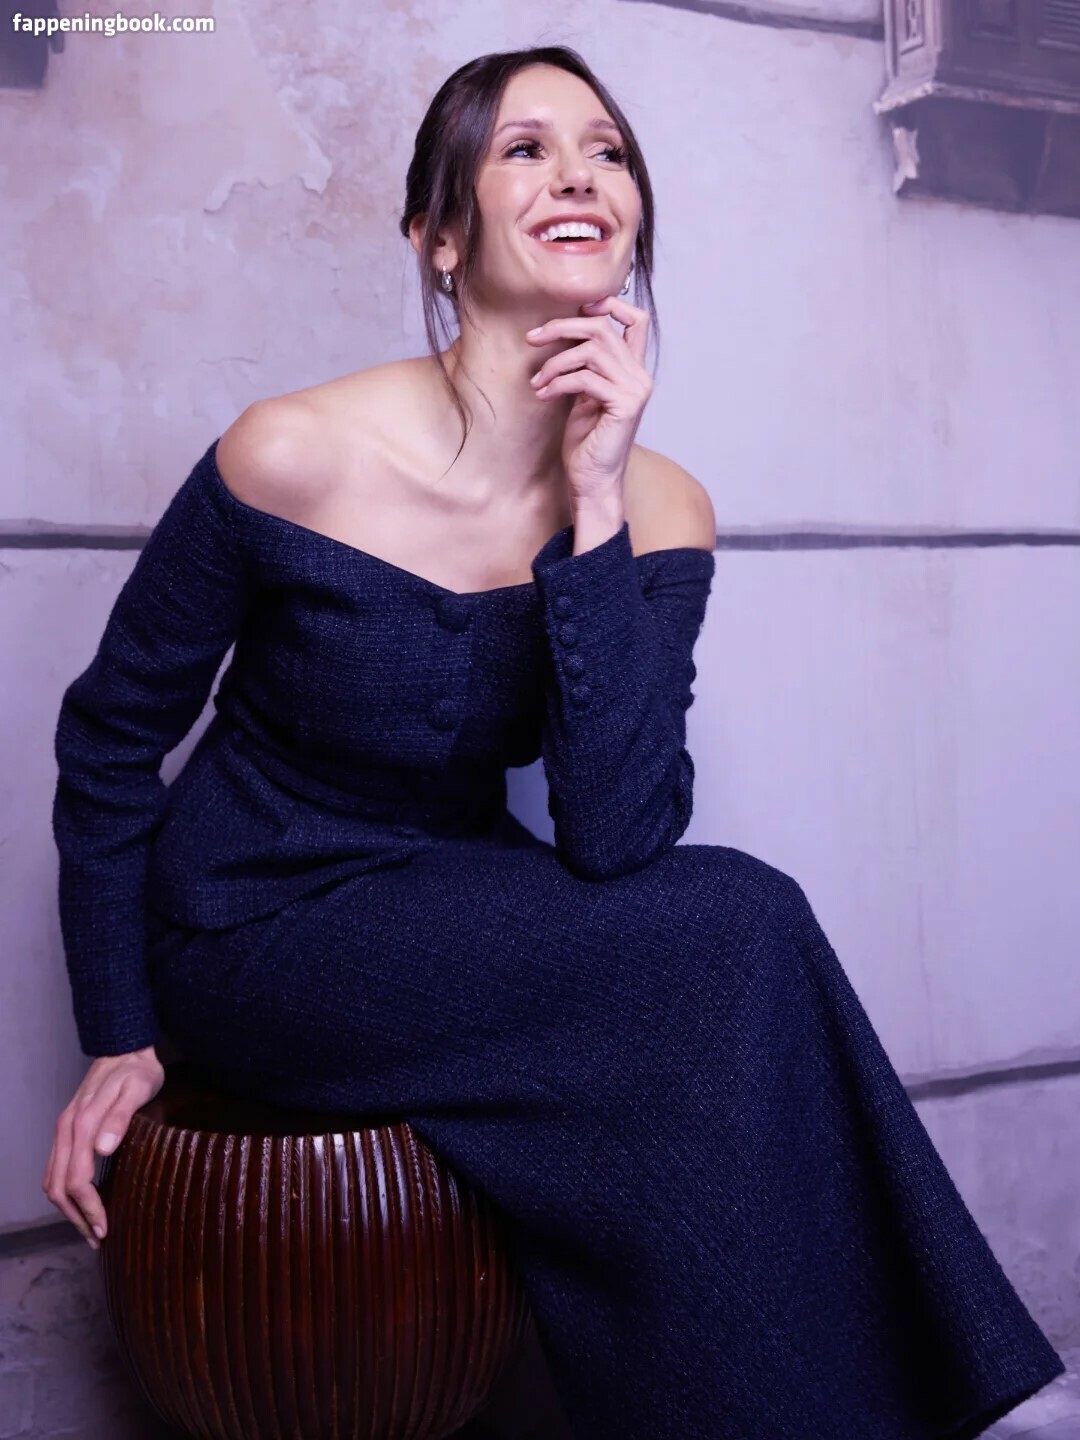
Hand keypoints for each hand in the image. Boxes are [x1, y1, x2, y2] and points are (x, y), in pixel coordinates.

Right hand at [42, 1045, 164, 1247]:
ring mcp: (63, 1130)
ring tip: (91, 1228)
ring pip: (52, 1180)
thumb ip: (121, 1118)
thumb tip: (101, 1150)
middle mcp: (66, 1129)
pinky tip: (84, 1202)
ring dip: (68, 1209)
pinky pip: (56, 1168)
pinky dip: (65, 1192)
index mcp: (82, 1123)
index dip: (89, 1208)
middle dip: (77, 1217)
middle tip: (99, 1238)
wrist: (125, 1048)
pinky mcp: (67, 1131)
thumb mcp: (138, 1089)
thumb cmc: (137, 1070)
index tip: (105, 1228)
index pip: (77, 1179)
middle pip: (58, 1186)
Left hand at [526, 293, 652, 506]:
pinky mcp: (624, 406)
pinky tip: (543, 396)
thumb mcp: (583, 394)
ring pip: (591, 351)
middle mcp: (640, 376)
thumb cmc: (586, 442)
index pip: (636, 319)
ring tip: (538, 382)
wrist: (592, 482)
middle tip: (532, 338)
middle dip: (562, 327)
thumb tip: (560, 331)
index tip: (576, 309)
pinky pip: (585, 378)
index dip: (608, 304)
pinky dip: (557, 383)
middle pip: (602, 328)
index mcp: (633, 370)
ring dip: (554, 363)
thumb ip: (583, 365)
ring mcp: (635, 390)